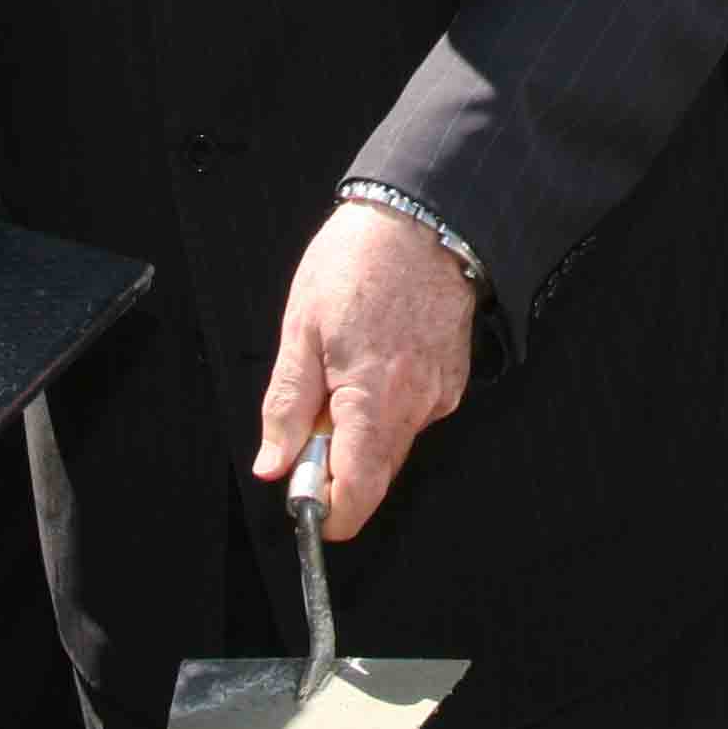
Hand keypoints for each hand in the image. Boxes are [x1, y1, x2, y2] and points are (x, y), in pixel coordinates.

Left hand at [253, 199, 476, 540]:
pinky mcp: (453, 378)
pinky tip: (373, 356)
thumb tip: (274, 463)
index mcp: (372, 400)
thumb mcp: (300, 328)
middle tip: (309, 416)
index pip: (357, 493)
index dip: (328, 512)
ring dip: (361, 429)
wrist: (423, 217)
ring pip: (393, 443)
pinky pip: (413, 413)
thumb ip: (287, 405)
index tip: (303, 500)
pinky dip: (387, 404)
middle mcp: (415, 406)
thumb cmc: (359, 262)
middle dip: (338, 463)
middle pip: (375, 473)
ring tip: (341, 367)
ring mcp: (440, 393)